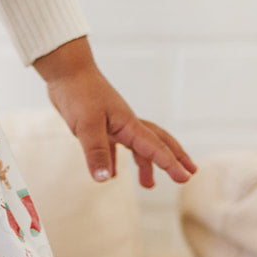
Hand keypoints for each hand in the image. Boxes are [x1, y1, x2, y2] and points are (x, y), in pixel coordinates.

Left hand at [32, 38, 198, 188]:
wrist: (66, 70)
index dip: (170, 163)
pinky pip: (114, 146)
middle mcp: (125, 124)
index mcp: (128, 124)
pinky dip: (115, 160)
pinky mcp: (99, 124)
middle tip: (189, 173)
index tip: (186, 178)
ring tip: (149, 185)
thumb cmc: (78, 94)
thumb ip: (97, 153)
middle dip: (174, 158)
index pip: (154, 147)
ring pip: (138, 146)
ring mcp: (113, 123)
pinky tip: (111, 173)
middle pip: (158, 142)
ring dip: (146, 164)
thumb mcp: (87, 126)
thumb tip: (104, 180)